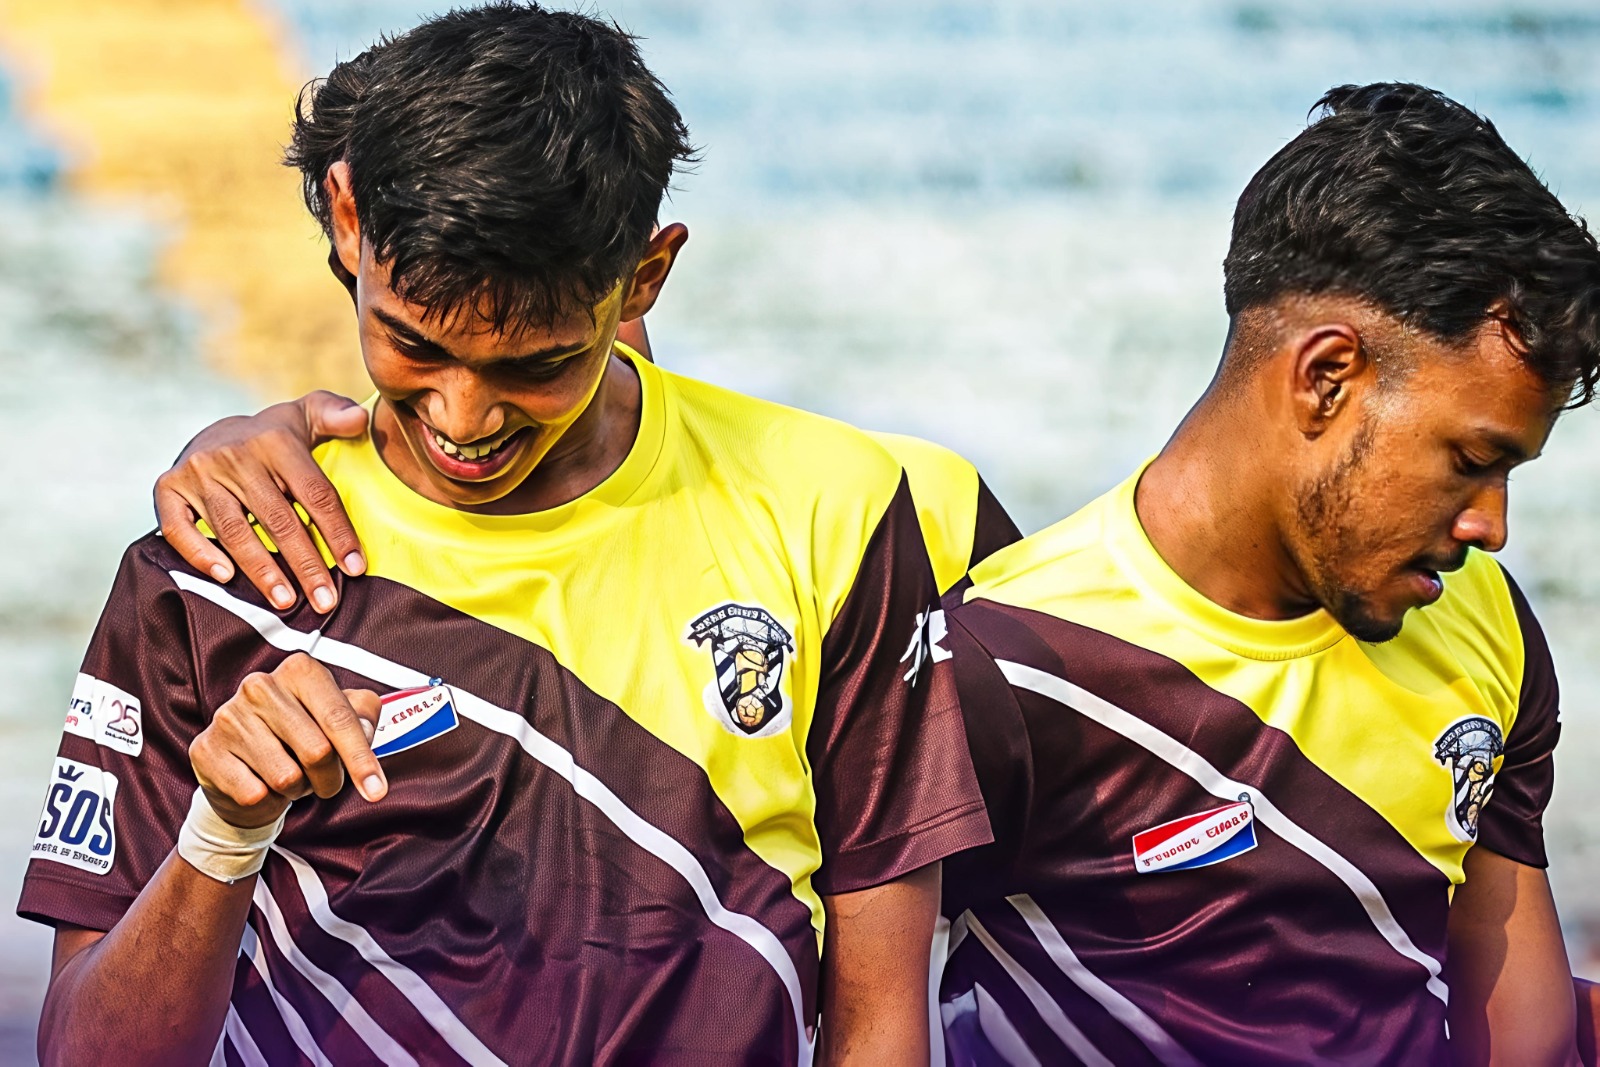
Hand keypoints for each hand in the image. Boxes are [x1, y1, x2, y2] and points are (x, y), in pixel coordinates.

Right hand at [155, 392, 368, 613]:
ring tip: (286, 601)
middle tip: (325, 601)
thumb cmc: (275, 437)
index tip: (355, 569)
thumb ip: (337, 414)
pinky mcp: (168, 488)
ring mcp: (198, 472)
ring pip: (234, 529)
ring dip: (261, 569)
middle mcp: (235, 456)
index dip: (338, 533)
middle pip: (277, 519)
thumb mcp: (308, 415)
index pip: (315, 493)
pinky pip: (179, 527)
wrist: (214, 431)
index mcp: (276, 441)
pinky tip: (224, 577)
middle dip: (305, 564)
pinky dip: (200, 553)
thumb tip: (360, 419)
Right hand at [189, 653, 384, 828]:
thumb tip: (365, 732)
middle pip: (318, 752)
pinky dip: (267, 799)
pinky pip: (254, 794)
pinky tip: (260, 781)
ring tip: (289, 775)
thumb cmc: (299, 737)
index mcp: (300, 670)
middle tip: (323, 778)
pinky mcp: (206, 750)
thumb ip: (363, 717)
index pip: (340, 719)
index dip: (362, 759)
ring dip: (298, 789)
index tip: (377, 790)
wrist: (244, 764)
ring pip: (287, 778)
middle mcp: (260, 686)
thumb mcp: (337, 718)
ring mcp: (229, 717)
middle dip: (330, 778)